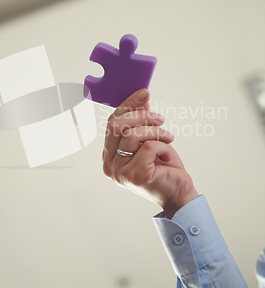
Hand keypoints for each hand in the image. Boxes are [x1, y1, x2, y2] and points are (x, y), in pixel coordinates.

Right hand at [102, 89, 197, 218]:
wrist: (179, 194)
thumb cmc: (163, 168)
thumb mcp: (149, 139)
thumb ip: (140, 123)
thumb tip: (142, 97)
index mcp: (109, 156)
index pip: (111, 123)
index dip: (127, 106)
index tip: (144, 94)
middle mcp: (110, 165)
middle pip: (116, 126)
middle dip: (141, 116)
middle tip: (160, 118)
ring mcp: (120, 172)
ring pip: (132, 135)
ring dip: (155, 131)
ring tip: (168, 137)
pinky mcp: (135, 176)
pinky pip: (148, 147)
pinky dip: (162, 146)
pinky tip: (167, 154)